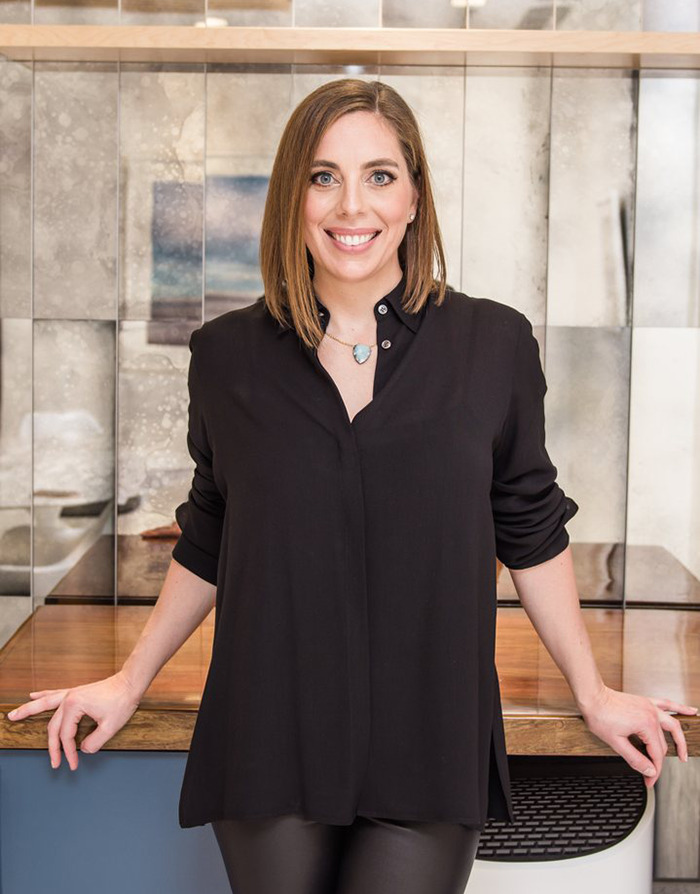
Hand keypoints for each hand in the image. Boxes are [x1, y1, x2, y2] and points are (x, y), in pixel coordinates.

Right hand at [5, 671, 142, 770]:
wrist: (130, 683)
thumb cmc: (122, 701)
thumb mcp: (111, 726)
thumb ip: (95, 742)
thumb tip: (85, 750)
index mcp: (74, 705)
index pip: (66, 736)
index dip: (69, 752)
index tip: (74, 763)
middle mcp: (69, 698)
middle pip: (53, 726)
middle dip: (52, 747)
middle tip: (54, 763)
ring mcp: (71, 694)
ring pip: (44, 704)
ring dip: (28, 710)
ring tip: (12, 716)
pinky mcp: (76, 692)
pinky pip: (54, 694)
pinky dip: (43, 695)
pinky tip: (33, 695)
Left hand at [579, 685, 697, 786]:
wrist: (592, 696)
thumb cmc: (599, 715)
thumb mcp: (615, 742)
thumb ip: (634, 758)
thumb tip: (649, 771)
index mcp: (646, 725)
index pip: (656, 754)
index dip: (653, 771)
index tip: (649, 781)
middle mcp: (651, 715)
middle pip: (662, 744)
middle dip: (658, 762)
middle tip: (652, 775)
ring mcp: (649, 707)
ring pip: (672, 725)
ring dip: (680, 740)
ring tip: (684, 754)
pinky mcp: (645, 702)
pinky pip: (667, 704)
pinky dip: (680, 708)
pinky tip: (690, 711)